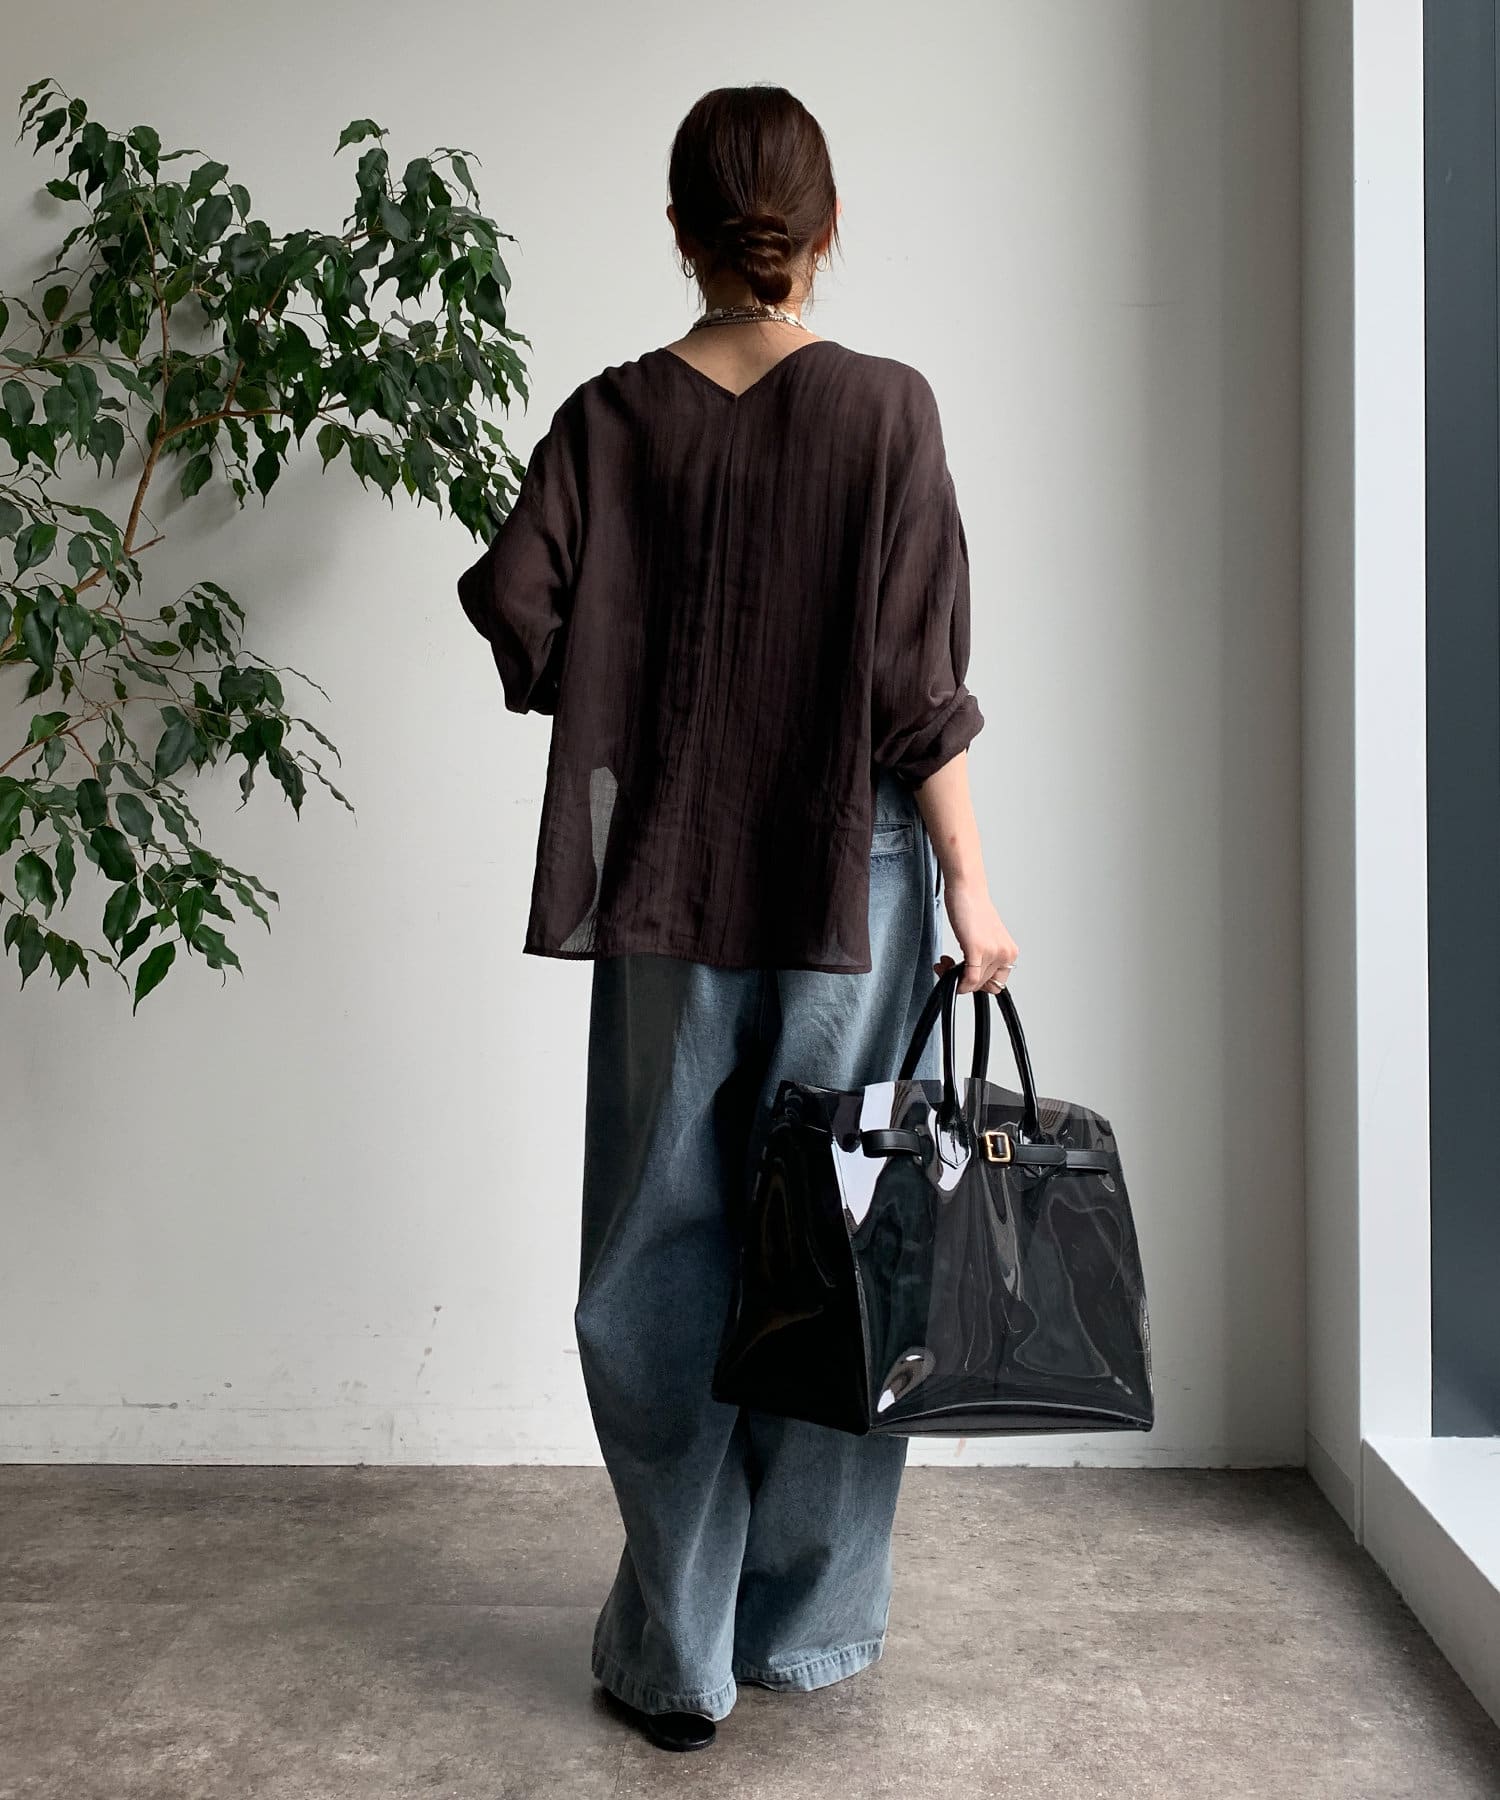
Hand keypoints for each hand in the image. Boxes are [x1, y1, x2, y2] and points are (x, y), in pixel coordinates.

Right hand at [935, 879, 1018, 993]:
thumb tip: (972, 977)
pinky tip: (944, 967)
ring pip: (974, 983)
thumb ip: (985, 958)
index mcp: (1010, 953)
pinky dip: (956, 981)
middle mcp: (1005, 954)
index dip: (977, 984)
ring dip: (955, 978)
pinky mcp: (977, 949)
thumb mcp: (986, 939)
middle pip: (983, 985)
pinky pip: (968, 979)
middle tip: (948, 966)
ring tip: (945, 963)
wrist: (967, 889)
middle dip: (962, 980)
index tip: (964, 974)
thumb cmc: (973, 908)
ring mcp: (992, 952)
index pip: (997, 984)